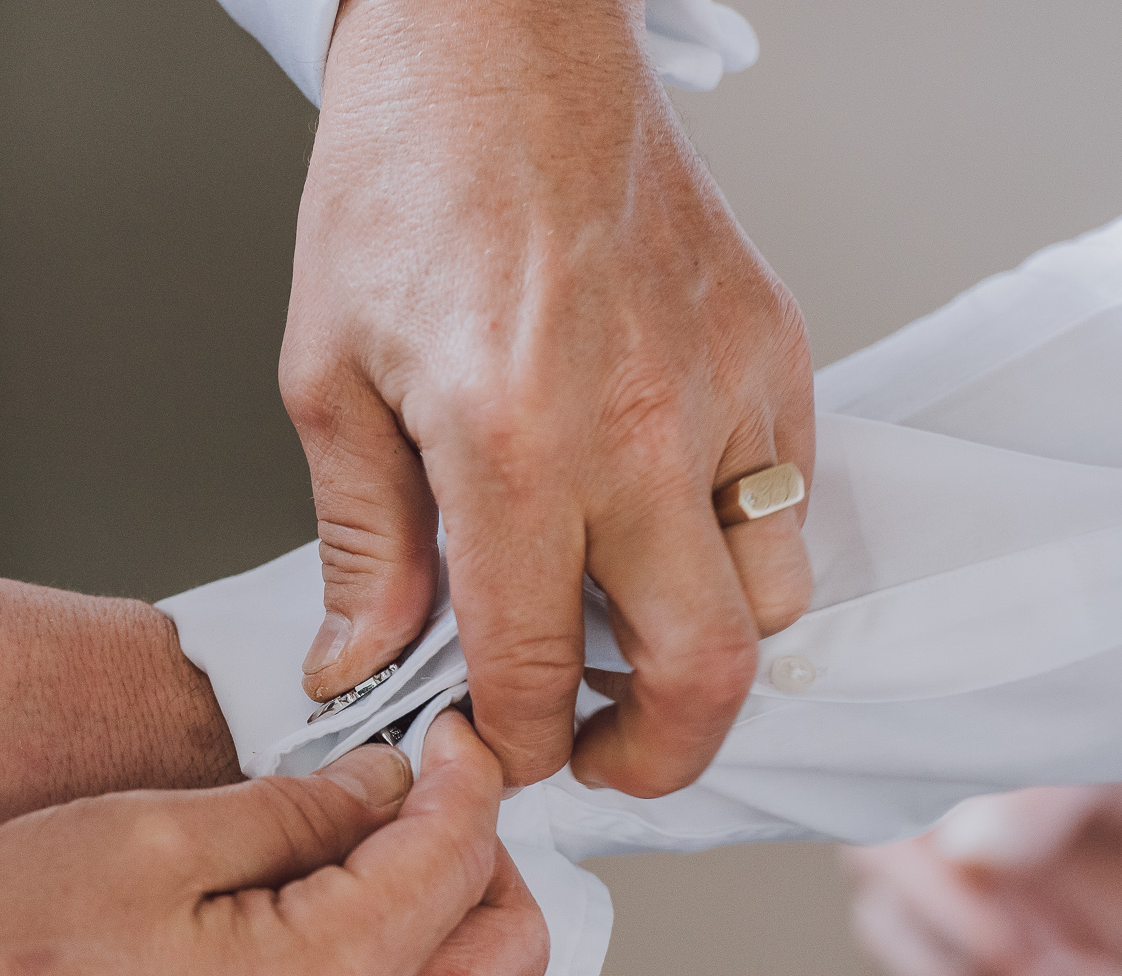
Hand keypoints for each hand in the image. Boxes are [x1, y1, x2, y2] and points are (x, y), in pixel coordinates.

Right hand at [0, 712, 547, 975]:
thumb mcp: (141, 837)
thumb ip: (293, 805)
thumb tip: (385, 780)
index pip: (460, 859)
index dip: (463, 770)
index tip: (436, 725)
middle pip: (502, 949)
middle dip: (481, 848)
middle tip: (419, 780)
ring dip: (432, 907)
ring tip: (348, 832)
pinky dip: (381, 963)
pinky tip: (305, 903)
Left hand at [284, 0, 813, 799]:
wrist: (503, 42)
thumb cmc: (409, 181)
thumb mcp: (329, 372)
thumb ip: (362, 542)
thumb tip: (362, 660)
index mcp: (513, 443)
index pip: (536, 665)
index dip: (515, 743)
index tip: (495, 745)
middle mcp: (642, 430)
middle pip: (703, 672)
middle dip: (652, 758)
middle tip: (599, 757)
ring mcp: (730, 391)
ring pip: (770, 602)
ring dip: (703, 651)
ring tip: (627, 633)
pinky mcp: (779, 351)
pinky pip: (791, 503)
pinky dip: (739, 550)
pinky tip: (661, 525)